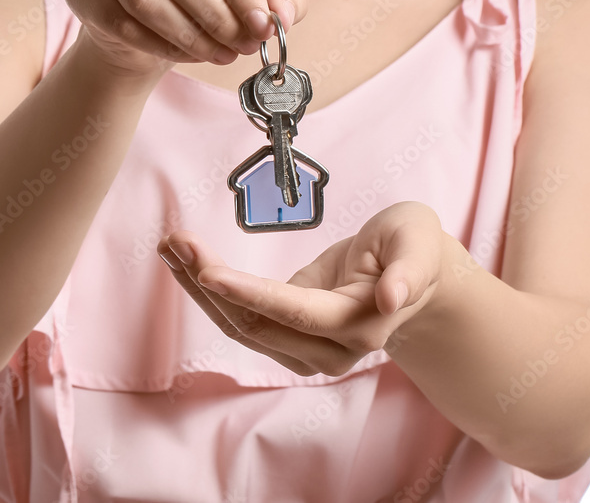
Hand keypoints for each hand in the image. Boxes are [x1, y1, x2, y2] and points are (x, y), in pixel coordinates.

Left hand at [156, 201, 444, 376]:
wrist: (418, 278)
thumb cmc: (414, 249)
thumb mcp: (417, 241)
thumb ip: (408, 269)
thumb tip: (390, 299)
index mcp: (361, 323)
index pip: (295, 312)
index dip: (249, 293)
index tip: (207, 271)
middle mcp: (331, 348)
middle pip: (256, 323)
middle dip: (209, 283)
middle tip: (176, 240)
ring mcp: (307, 349)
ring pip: (240, 326)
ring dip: (200, 287)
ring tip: (171, 245)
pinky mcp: (290, 337)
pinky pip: (242, 318)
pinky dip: (211, 291)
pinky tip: (187, 262)